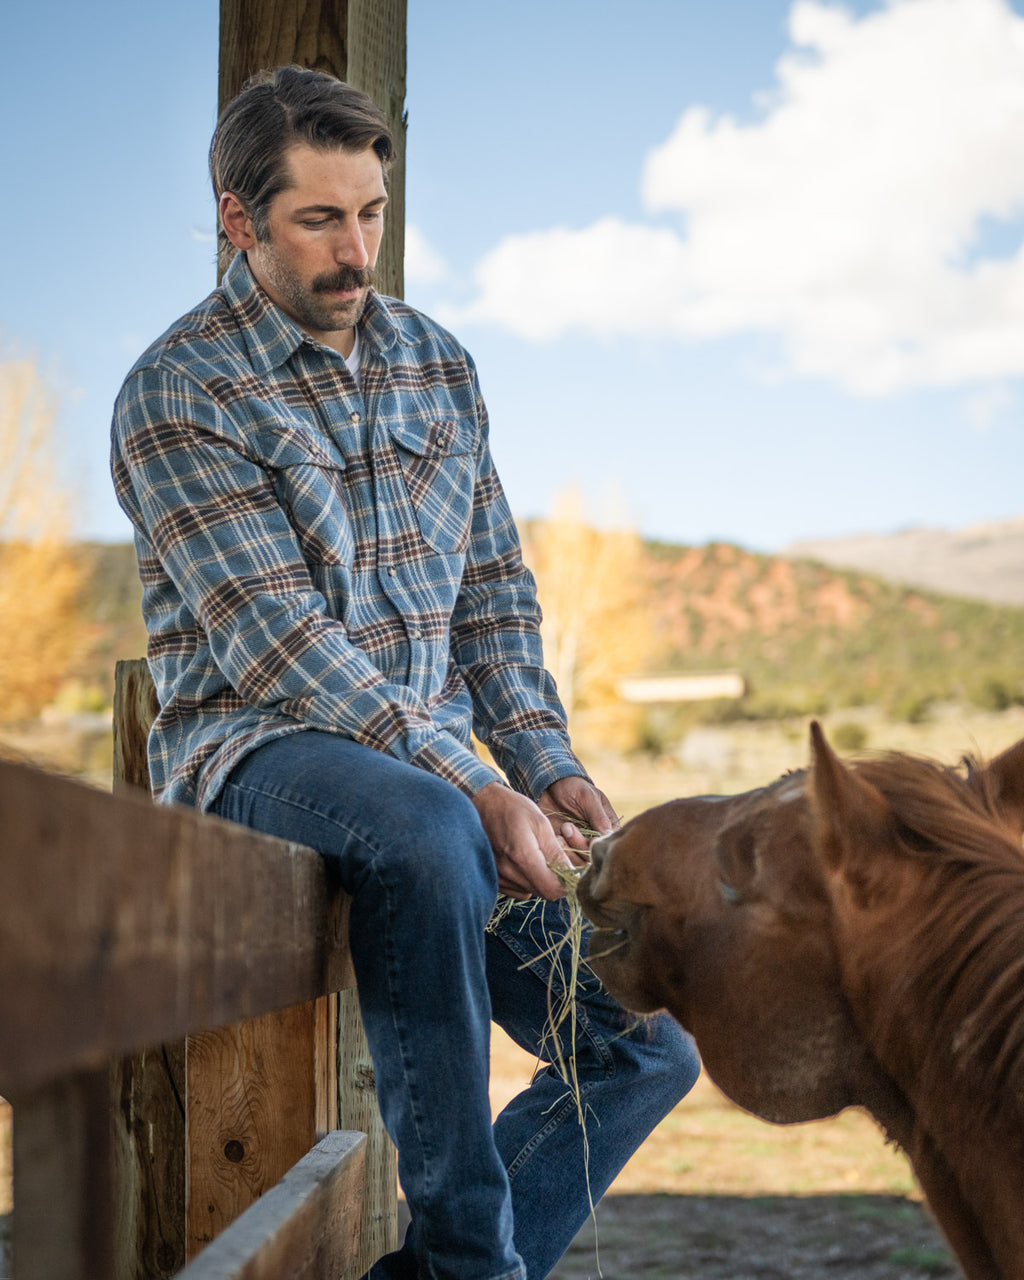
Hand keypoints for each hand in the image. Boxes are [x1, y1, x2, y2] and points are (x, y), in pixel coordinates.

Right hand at [472, 782, 572, 900]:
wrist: (481, 803)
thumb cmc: (512, 808)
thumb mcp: (540, 823)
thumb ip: (555, 851)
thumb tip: (571, 873)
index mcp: (522, 856)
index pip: (551, 890)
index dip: (564, 884)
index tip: (568, 870)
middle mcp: (507, 871)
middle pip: (541, 892)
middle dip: (552, 879)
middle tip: (550, 857)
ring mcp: (497, 876)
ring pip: (529, 891)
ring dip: (537, 879)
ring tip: (534, 856)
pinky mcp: (492, 877)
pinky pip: (516, 890)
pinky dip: (524, 881)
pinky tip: (522, 862)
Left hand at [537, 775, 618, 854]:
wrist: (551, 785)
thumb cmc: (574, 787)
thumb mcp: (588, 797)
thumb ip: (598, 816)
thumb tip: (608, 835)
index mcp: (608, 826)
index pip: (609, 843)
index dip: (599, 844)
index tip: (590, 838)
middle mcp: (595, 838)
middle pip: (593, 854)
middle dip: (580, 844)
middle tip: (567, 826)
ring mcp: (579, 843)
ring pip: (580, 860)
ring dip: (569, 849)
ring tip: (561, 831)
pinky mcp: (565, 846)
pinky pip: (565, 858)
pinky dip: (560, 850)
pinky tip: (556, 837)